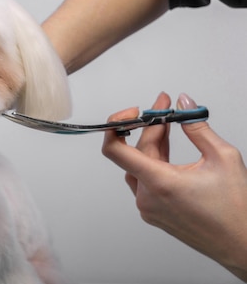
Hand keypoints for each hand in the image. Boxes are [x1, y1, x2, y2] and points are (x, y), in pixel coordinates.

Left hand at [102, 92, 246, 280]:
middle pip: (135, 153)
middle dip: (149, 127)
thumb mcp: (222, 157)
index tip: (134, 111)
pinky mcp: (153, 213)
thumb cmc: (237, 209)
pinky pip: (145, 181)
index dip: (116, 124)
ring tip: (168, 124)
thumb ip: (196, 127)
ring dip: (152, 144)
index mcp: (159, 184)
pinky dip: (154, 162)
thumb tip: (183, 103)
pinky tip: (167, 149)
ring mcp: (148, 208)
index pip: (115, 150)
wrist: (243, 245)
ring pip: (139, 166)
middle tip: (165, 107)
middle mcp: (147, 198)